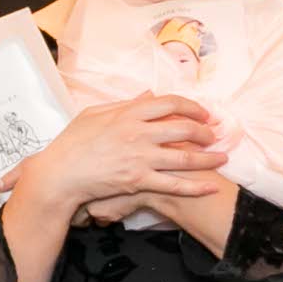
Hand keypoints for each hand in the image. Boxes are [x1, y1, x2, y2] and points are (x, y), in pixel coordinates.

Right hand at [22, 93, 224, 225]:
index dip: (192, 107)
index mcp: (128, 113)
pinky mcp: (139, 181)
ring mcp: (141, 158)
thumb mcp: (94, 114)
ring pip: (185, 157)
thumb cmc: (71, 144)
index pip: (170, 104)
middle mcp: (139, 133)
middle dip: (204, 132)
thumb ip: (123, 104)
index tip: (202, 113)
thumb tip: (148, 94)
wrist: (60, 175)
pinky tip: (211, 188)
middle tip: (214, 136)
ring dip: (208, 158)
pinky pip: (173, 185)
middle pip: (183, 129)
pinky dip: (195, 187)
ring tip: (222, 159)